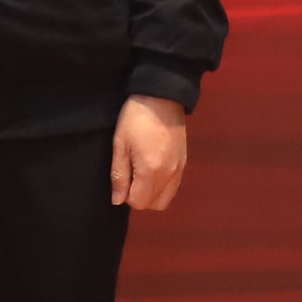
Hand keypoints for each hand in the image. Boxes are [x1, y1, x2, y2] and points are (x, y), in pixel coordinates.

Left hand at [111, 93, 190, 212]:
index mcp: (151, 170)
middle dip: (139, 196)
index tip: (123, 176)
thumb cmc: (135, 118)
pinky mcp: (184, 162)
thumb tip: (117, 200)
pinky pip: (174, 187)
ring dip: (151, 193)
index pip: (138, 202)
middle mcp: (169, 174)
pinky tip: (153, 169)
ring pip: (165, 199)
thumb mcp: (120, 145)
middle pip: (153, 204)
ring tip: (142, 172)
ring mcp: (179, 169)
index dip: (126, 195)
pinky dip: (162, 186)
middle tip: (131, 175)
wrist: (161, 97)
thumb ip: (119, 176)